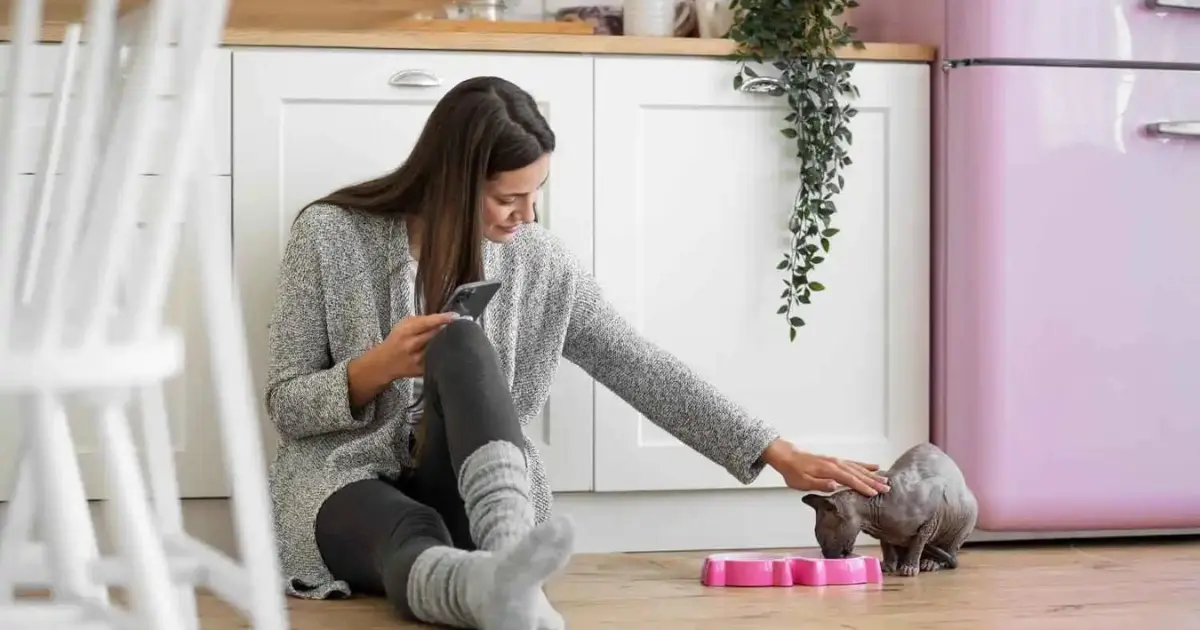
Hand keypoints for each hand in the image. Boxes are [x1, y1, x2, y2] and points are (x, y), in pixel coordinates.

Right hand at [380, 312, 459, 379]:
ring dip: (448, 342)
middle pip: (435, 336)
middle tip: (459, 326)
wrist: (384, 364)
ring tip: (456, 337)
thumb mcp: (402, 326)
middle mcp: (411, 346)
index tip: (456, 316)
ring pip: (438, 349)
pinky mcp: (422, 370)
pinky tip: (448, 351)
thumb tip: (442, 318)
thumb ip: (420, 321)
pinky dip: (444, 354)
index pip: (427, 323)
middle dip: (448, 330)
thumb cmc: (396, 341)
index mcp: (405, 332)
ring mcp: (417, 360)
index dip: (443, 319)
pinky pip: (437, 360)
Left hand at [761, 439, 889, 496]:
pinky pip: (853, 462)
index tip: (875, 494)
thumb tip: (835, 486)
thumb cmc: (793, 471)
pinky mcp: (835, 460)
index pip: (849, 480)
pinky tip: (873, 466)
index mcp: (828, 470)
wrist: (786, 456)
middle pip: (857, 473)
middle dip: (873, 481)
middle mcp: (835, 463)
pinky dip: (864, 465)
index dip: (862, 487)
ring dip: (872, 474)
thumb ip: (820, 484)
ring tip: (885, 479)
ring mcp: (836, 460)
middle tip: (887, 488)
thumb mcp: (802, 482)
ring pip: (858, 467)